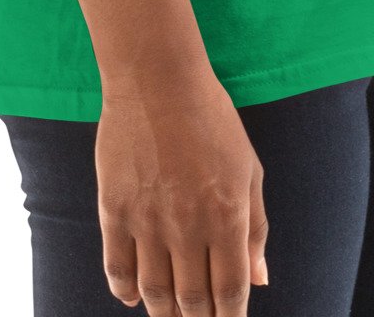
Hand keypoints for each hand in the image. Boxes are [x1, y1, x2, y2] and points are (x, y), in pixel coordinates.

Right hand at [94, 69, 269, 312]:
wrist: (158, 80)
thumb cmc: (212, 119)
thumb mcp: (249, 168)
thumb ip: (256, 227)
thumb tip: (259, 279)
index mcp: (227, 217)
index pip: (230, 291)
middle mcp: (187, 226)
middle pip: (193, 300)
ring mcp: (147, 221)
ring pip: (155, 292)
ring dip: (164, 312)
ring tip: (171, 315)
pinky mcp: (114, 210)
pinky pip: (117, 267)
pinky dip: (125, 291)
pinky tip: (133, 298)